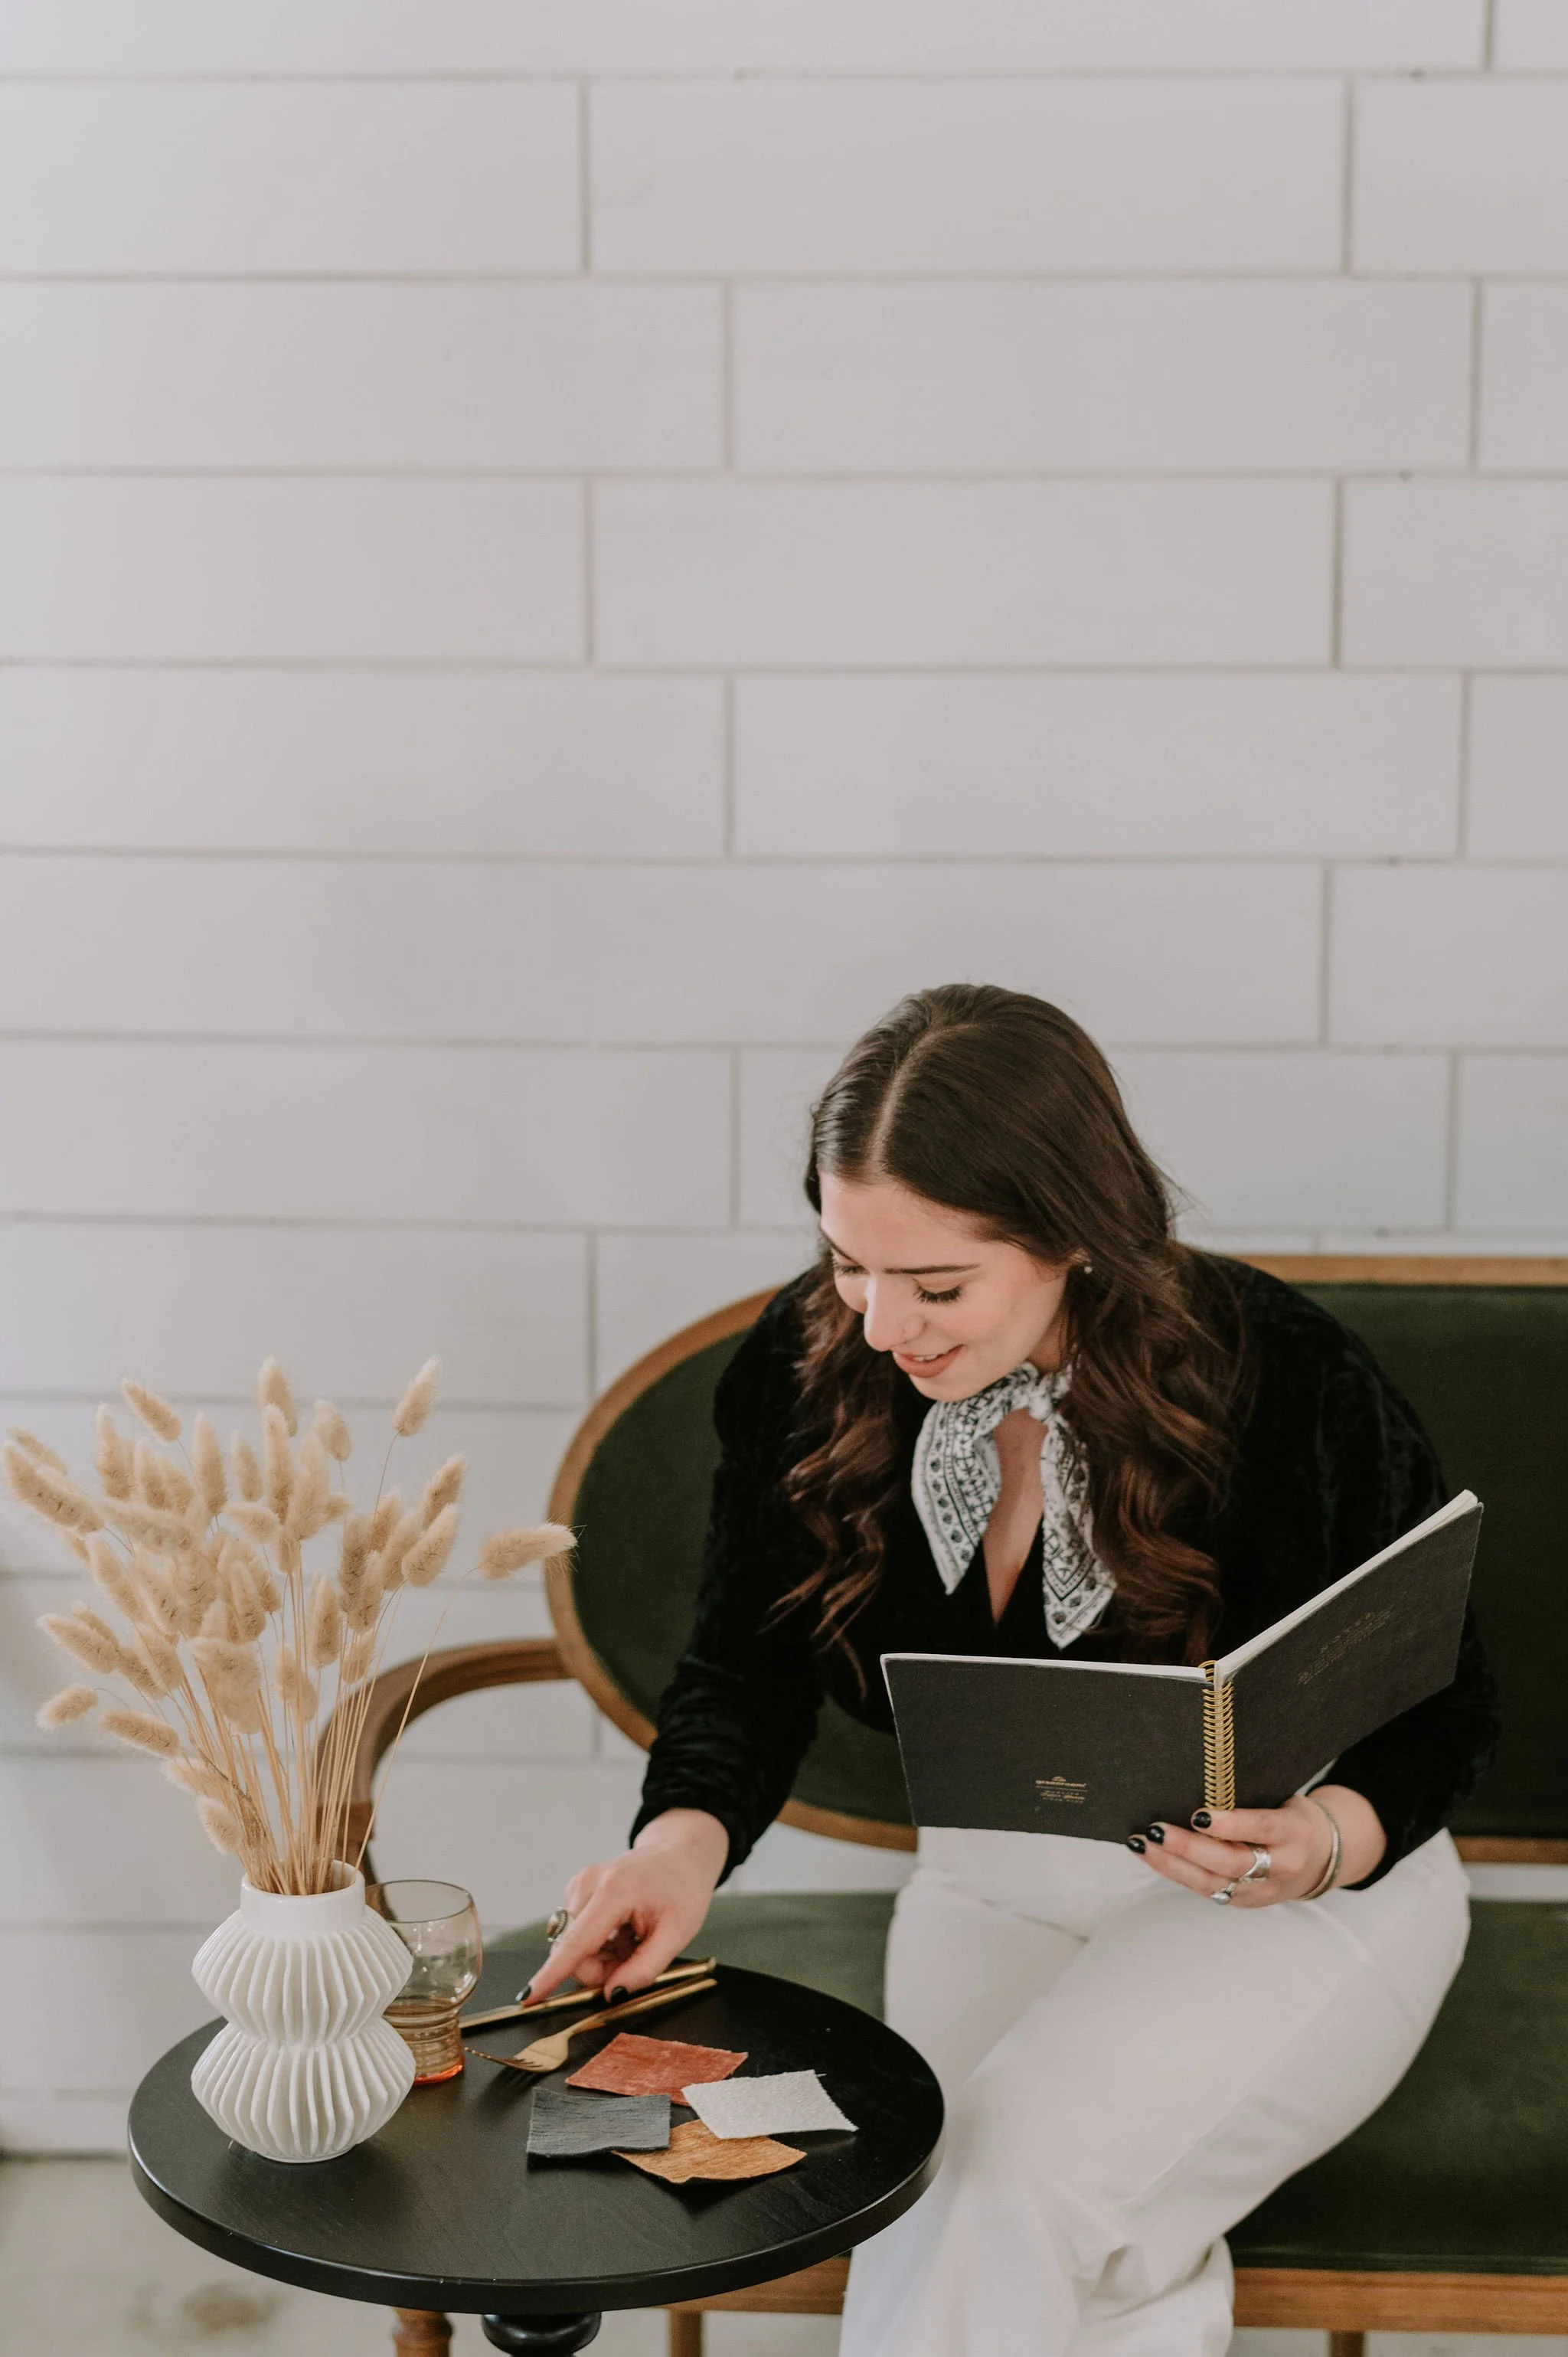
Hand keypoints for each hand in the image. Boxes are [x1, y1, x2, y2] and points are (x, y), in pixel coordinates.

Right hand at [524, 1807, 728, 2001]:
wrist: (680, 1853)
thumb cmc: (683, 1889)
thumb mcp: (677, 1934)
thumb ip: (644, 1968)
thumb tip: (612, 1994)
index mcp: (614, 1891)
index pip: (575, 1943)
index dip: (551, 1975)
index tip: (528, 1997)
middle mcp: (588, 1883)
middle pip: (572, 1951)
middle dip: (599, 1969)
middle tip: (634, 1958)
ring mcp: (580, 1883)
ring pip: (573, 1945)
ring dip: (600, 1956)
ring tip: (631, 1940)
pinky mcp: (578, 1888)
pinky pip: (577, 1933)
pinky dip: (597, 1942)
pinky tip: (621, 1929)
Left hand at [1132, 1784, 1385, 1905]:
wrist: (1321, 1859)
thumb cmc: (1292, 1818)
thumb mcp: (1283, 1800)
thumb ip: (1249, 1797)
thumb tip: (1197, 1778)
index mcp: (1294, 1833)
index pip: (1261, 1828)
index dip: (1230, 1824)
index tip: (1197, 1814)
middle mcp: (1281, 1867)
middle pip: (1232, 1863)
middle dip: (1189, 1848)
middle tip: (1156, 1829)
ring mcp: (1262, 1891)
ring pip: (1213, 1884)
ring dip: (1172, 1864)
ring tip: (1142, 1843)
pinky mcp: (1245, 1902)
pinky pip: (1207, 1891)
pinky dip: (1176, 1873)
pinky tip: (1152, 1856)